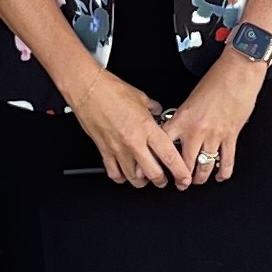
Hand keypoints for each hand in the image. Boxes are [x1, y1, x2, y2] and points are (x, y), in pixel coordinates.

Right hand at [71, 68, 191, 187]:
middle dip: (162, 181)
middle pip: (153, 173)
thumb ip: (154, 109)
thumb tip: (159, 114)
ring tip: (146, 179)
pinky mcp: (104, 151)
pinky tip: (125, 175)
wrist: (88, 89)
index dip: (179, 170)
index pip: (168, 155)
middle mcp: (133, 141)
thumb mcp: (141, 97)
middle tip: (165, 180)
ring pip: (133, 177)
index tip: (184, 177)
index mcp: (146, 127)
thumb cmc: (111, 90)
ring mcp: (117, 148)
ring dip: (142, 182)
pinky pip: (114, 173)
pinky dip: (121, 178)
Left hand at [163, 53, 263, 188]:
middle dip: (180, 177)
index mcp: (183, 118)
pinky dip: (223, 172)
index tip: (154, 168)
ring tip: (197, 181)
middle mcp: (196, 130)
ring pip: (204, 166)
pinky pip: (226, 161)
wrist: (238, 72)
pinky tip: (220, 176)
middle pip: (184, 162)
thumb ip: (183, 116)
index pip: (164, 144)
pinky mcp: (231, 136)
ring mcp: (214, 135)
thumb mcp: (191, 97)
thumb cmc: (216, 78)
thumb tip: (178, 129)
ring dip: (200, 177)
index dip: (157, 159)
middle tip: (179, 183)